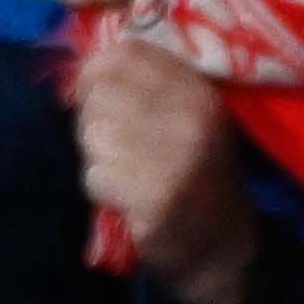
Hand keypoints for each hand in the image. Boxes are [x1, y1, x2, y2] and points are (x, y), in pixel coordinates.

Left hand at [75, 29, 261, 303]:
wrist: (223, 250)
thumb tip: (79, 64)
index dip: (95, 71)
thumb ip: (143, 87)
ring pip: (92, 135)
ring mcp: (176, 160)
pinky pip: (95, 176)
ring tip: (126, 174)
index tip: (95, 96)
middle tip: (117, 148)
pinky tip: (126, 199)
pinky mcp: (156, 200)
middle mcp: (191, 120)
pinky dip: (100, 190)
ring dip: (97, 158)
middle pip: (100, 95)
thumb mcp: (188, 119)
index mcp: (200, 93)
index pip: (125, 53)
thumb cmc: (197, 175)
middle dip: (94, 121)